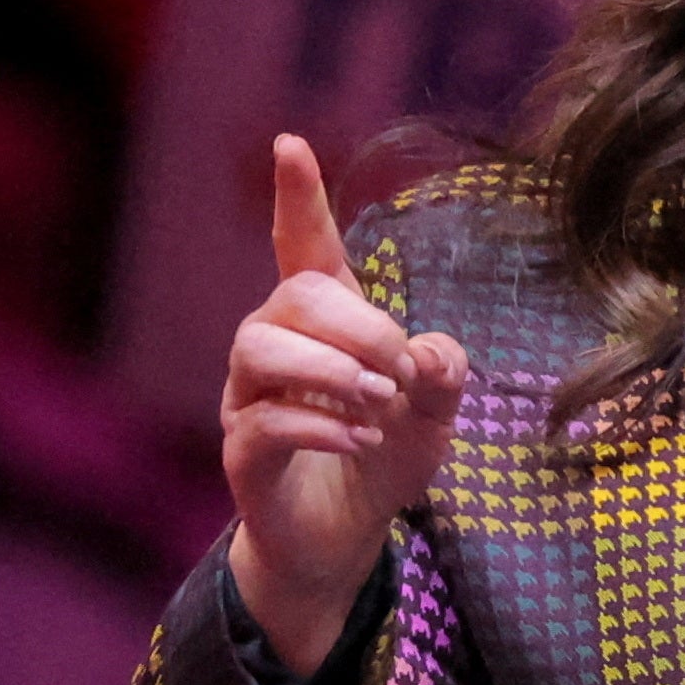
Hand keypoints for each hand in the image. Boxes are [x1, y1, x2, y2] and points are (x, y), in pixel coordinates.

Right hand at [222, 135, 467, 670]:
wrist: (346, 541)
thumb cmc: (384, 458)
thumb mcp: (435, 412)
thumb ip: (442, 372)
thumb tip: (424, 352)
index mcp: (323, 324)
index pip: (304, 247)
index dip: (299, 198)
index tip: (291, 144)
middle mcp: (274, 349)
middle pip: (292, 297)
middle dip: (357, 324)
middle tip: (399, 371)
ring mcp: (248, 400)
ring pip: (257, 348)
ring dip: (329, 369)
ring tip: (378, 402)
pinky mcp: (243, 454)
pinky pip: (261, 421)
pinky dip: (319, 424)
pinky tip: (361, 437)